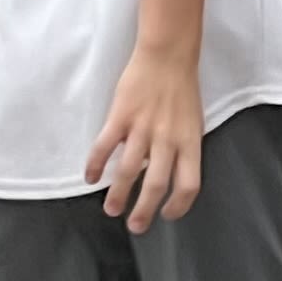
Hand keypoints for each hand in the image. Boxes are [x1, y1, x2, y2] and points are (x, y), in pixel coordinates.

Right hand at [86, 43, 206, 224]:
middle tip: (135, 226)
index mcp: (189, 142)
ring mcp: (143, 128)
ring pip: (129, 171)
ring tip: (111, 209)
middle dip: (144, 211)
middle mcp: (167, 140)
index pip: (188, 185)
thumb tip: (159, 172)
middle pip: (156, 185)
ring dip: (118, 194)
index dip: (178, 206)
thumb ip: (180, 148)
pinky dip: (96, 165)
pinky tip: (90, 177)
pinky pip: (105, 146)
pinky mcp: (121, 116)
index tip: (167, 214)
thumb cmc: (182, 87)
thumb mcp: (191, 121)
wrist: (168, 54)